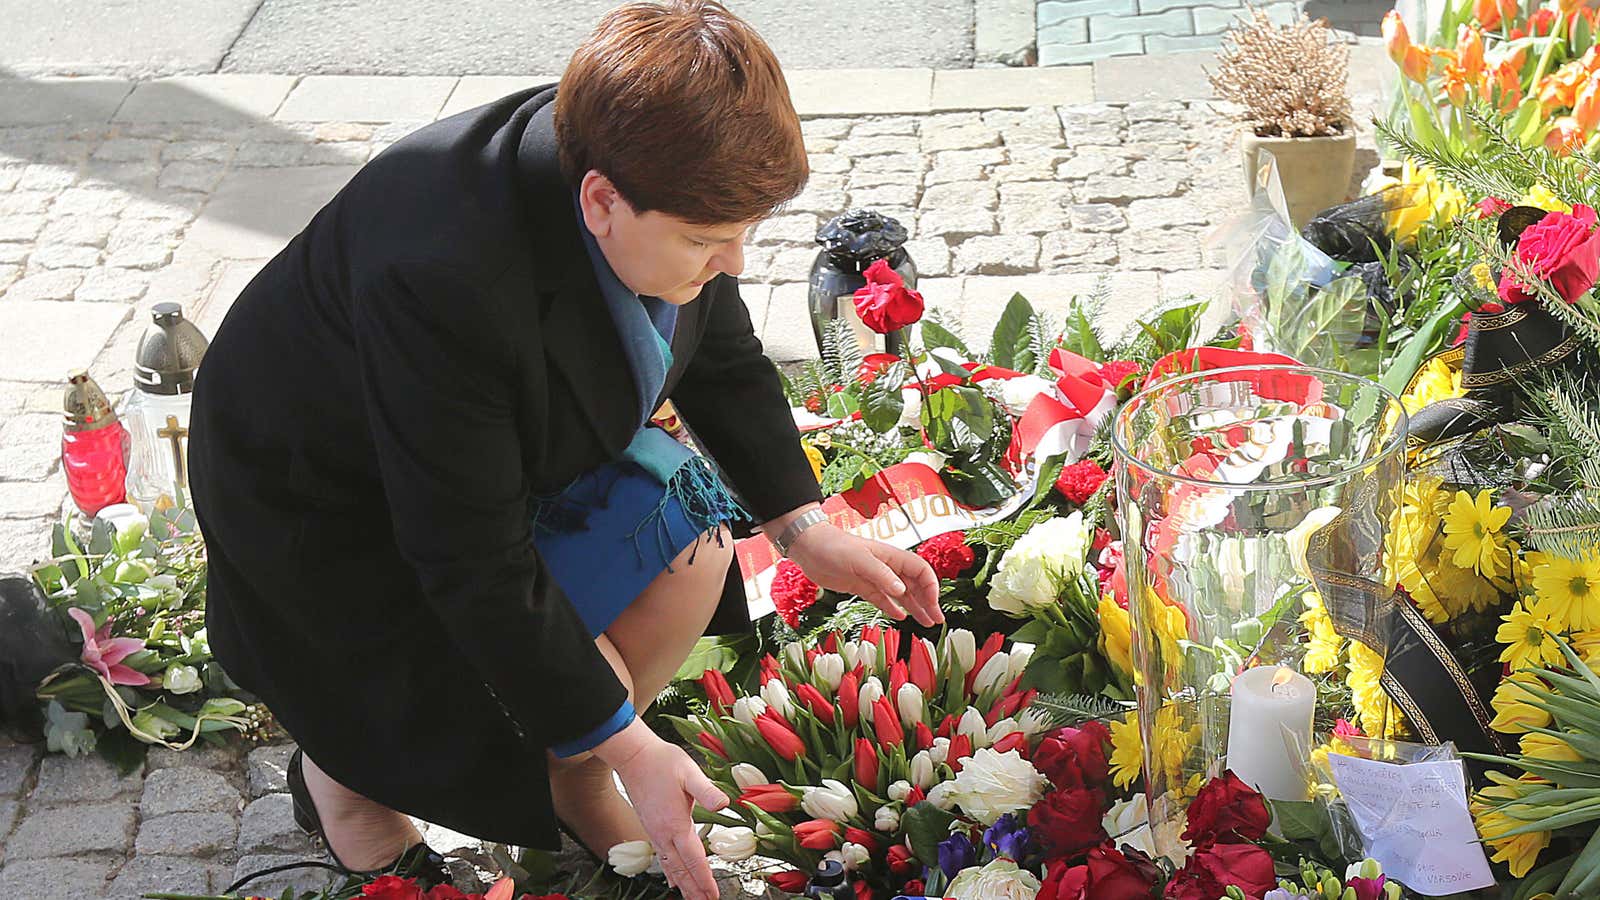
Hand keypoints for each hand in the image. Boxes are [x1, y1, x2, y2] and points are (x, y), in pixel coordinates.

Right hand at [594, 719, 728, 898]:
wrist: (634, 756)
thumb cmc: (663, 761)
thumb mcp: (689, 771)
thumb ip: (706, 790)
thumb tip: (724, 803)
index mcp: (676, 823)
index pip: (694, 859)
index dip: (704, 879)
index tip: (712, 894)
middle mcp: (663, 833)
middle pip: (682, 870)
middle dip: (694, 889)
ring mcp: (655, 832)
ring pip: (671, 867)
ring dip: (683, 885)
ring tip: (692, 899)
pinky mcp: (651, 827)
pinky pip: (662, 858)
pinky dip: (670, 873)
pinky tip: (672, 881)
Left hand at [786, 524, 942, 626]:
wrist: (810, 548)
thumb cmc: (835, 547)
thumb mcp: (860, 559)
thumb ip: (881, 575)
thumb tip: (902, 591)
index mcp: (891, 556)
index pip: (920, 570)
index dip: (930, 587)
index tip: (932, 604)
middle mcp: (887, 568)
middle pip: (915, 585)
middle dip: (928, 601)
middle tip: (937, 620)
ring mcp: (875, 578)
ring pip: (902, 595)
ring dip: (915, 608)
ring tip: (926, 622)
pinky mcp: (862, 587)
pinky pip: (883, 600)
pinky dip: (893, 608)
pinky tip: (901, 617)